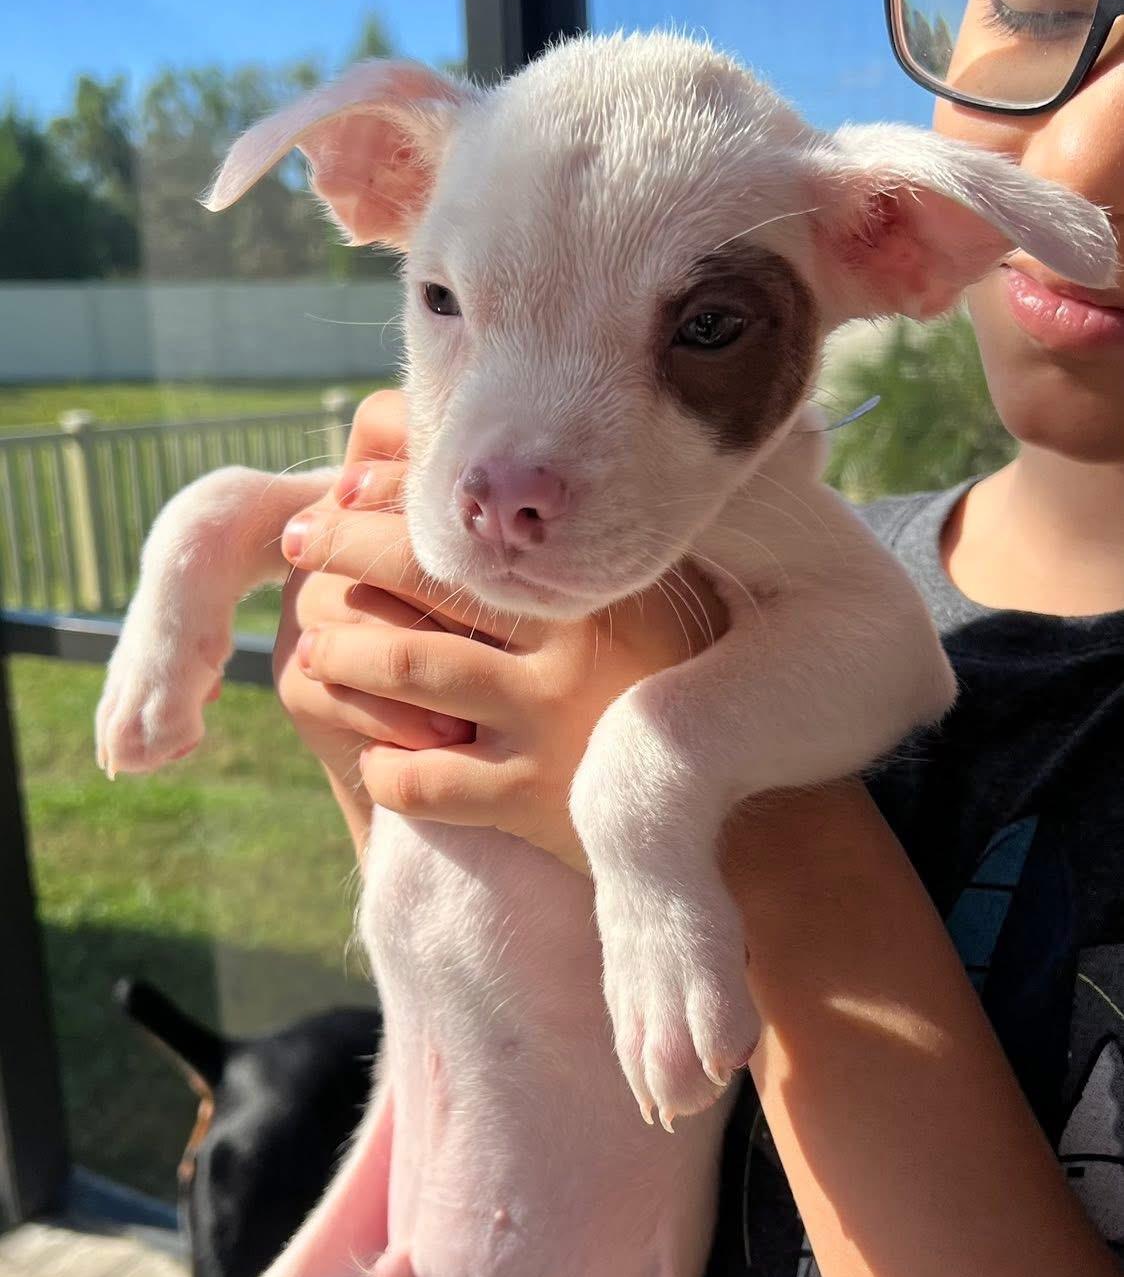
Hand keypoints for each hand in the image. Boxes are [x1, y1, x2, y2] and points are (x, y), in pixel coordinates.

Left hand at [275, 391, 723, 867]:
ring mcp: (549, 721)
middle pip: (425, 572)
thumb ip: (587, 534)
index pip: (479, 512)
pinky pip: (419, 779)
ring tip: (317, 646)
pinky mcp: (529, 800)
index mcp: (604, 576)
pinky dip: (381, 767)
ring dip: (342, 650)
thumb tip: (484, 459)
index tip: (348, 485)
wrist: (734, 818)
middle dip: (344, 548)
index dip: (395, 490)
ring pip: (404, 664)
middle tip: (301, 540)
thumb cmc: (678, 691)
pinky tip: (377, 757)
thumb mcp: (652, 598)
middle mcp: (577, 638)